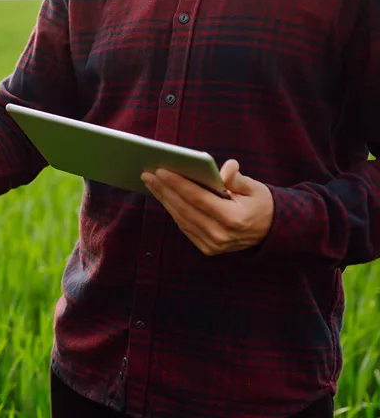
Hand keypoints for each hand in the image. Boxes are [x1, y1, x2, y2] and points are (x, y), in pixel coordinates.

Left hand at [141, 159, 273, 255]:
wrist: (269, 230)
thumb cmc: (260, 203)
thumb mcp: (255, 187)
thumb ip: (238, 178)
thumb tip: (225, 169)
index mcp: (233, 218)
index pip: (198, 198)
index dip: (178, 184)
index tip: (161, 170)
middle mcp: (220, 235)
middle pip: (185, 208)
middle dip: (164, 190)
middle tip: (148, 174)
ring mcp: (212, 244)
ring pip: (181, 218)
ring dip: (164, 199)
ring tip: (152, 183)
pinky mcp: (207, 248)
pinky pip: (184, 226)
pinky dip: (173, 210)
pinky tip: (163, 196)